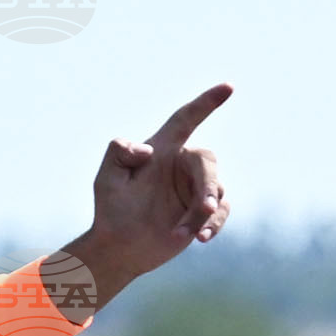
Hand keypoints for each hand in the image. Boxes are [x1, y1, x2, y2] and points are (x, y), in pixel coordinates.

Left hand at [57, 85, 232, 310]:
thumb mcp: (106, 178)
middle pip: (208, 161)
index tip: (228, 87)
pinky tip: (199, 239)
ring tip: (182, 235)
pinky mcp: (202, 214)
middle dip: (208, 184)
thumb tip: (147, 151)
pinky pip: (220, 213)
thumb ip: (119, 152)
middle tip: (205, 207)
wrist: (118, 248)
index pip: (186, 118)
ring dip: (202, 214)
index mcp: (163, 149)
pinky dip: (213, 225)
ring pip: (215, 192)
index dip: (206, 103)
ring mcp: (194, 190)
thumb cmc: (111, 210)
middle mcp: (182, 165)